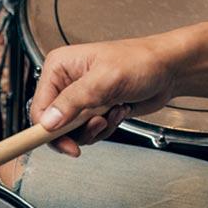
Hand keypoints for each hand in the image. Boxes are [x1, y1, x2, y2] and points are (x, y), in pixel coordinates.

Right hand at [32, 35, 181, 156]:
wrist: (168, 70)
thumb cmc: (141, 62)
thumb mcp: (105, 80)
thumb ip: (74, 101)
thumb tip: (49, 121)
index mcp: (59, 68)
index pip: (39, 108)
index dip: (48, 130)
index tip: (65, 145)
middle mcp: (66, 83)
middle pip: (53, 124)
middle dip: (77, 131)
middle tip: (97, 125)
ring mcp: (80, 98)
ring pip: (72, 132)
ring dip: (95, 130)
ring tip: (111, 113)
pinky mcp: (93, 110)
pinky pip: (89, 132)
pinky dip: (105, 129)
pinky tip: (118, 111)